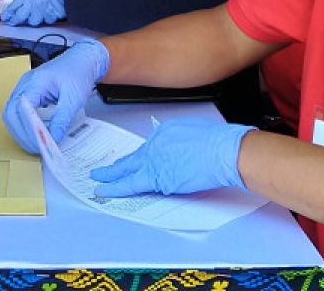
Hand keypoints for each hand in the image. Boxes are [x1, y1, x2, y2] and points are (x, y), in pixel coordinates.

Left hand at [1, 0, 69, 25]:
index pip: (14, 5)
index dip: (9, 12)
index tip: (5, 16)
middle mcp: (32, 5)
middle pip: (20, 17)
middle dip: (15, 21)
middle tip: (12, 23)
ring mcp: (41, 12)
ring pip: (34, 22)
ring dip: (34, 20)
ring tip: (35, 17)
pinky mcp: (50, 17)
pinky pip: (47, 20)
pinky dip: (48, 18)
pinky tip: (50, 14)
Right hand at [2, 39, 109, 152]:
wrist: (83, 60)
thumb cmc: (78, 73)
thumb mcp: (73, 99)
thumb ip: (61, 120)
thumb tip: (53, 140)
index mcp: (36, 82)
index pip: (21, 109)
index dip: (26, 129)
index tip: (39, 144)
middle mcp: (25, 84)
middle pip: (10, 113)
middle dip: (20, 133)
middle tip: (36, 148)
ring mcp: (25, 87)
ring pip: (12, 113)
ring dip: (20, 131)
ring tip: (36, 144)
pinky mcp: (29, 93)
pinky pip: (19, 111)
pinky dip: (24, 125)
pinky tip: (35, 134)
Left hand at [90, 118, 254, 196]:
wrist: (223, 152)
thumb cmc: (216, 142)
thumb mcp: (192, 131)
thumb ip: (179, 141)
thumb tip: (177, 149)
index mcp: (164, 133)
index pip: (148, 148)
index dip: (140, 158)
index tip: (133, 163)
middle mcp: (155, 146)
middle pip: (131, 159)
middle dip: (114, 166)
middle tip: (99, 171)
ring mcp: (156, 163)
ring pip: (129, 173)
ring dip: (112, 179)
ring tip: (100, 183)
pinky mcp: (159, 180)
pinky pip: (135, 186)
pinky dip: (120, 189)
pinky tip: (109, 192)